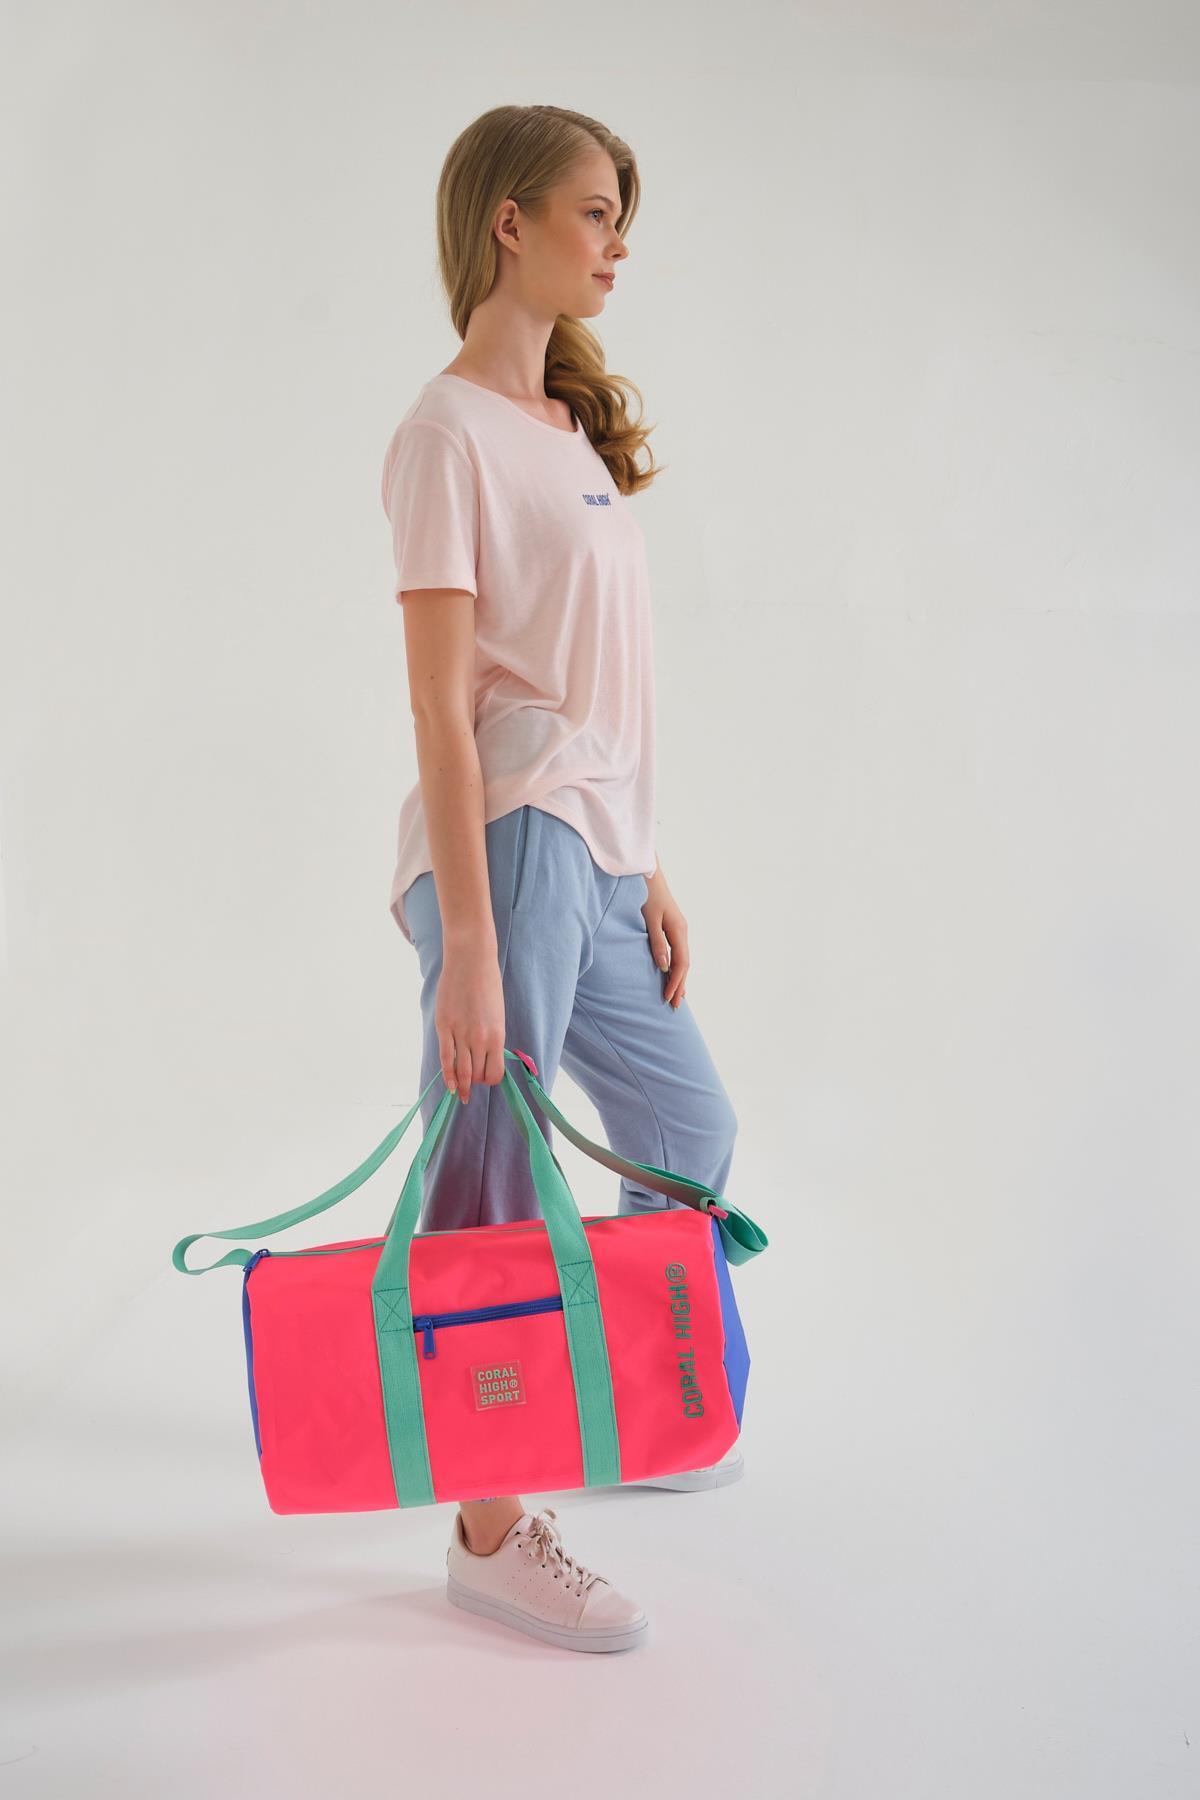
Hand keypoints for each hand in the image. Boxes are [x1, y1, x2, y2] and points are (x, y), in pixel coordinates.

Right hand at [435, 946, 506, 1104]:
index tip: (485, 1079)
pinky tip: (448, 1085)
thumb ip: (491, 1035)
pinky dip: (447, 1074)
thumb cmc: (487, 984)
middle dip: (474, 1083)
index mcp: (497, 1035)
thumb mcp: (497, 1013)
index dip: (489, 1080)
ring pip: (460, 1070)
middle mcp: (480, 1038)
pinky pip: (445, 1058)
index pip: (494, 1072)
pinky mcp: (444, 1027)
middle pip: (476, 1074)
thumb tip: (486, 1055)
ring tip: (459, 1095)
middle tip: (470, 1088)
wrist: (471, 960)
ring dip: (460, 1085)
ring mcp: (460, 1033)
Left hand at [642, 864, 688, 1007]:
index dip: (676, 982)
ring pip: (682, 959)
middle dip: (680, 985)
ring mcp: (679, 929)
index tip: (669, 998)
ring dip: (679, 978)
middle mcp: (682, 931)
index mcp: (678, 930)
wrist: (648, 874)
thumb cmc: (646, 895)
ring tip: (676, 996)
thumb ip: (657, 943)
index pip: (681, 963)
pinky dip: (676, 967)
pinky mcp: (673, 927)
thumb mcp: (649, 919)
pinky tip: (672, 974)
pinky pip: (678, 952)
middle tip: (675, 1006)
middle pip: (684, 964)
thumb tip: (663, 967)